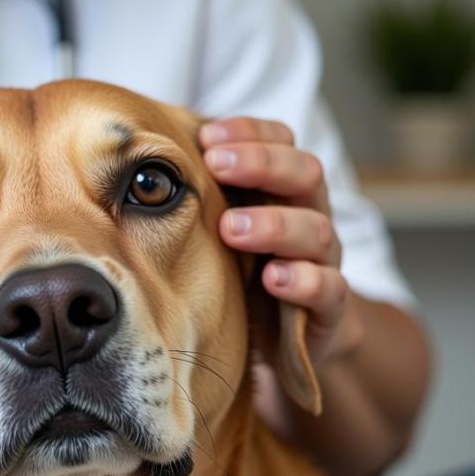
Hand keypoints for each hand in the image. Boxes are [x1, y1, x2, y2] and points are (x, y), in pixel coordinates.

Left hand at [198, 117, 362, 368]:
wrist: (280, 342)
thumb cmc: (240, 274)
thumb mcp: (218, 233)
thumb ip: (198, 198)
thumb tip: (144, 164)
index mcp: (285, 190)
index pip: (282, 142)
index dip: (250, 133)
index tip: (207, 137)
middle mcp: (310, 216)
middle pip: (306, 173)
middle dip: (262, 164)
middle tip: (215, 166)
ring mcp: (323, 261)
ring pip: (316, 230)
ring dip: (273, 224)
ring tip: (231, 228)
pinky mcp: (329, 308)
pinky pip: (330, 289)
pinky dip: (304, 281)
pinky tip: (272, 278)